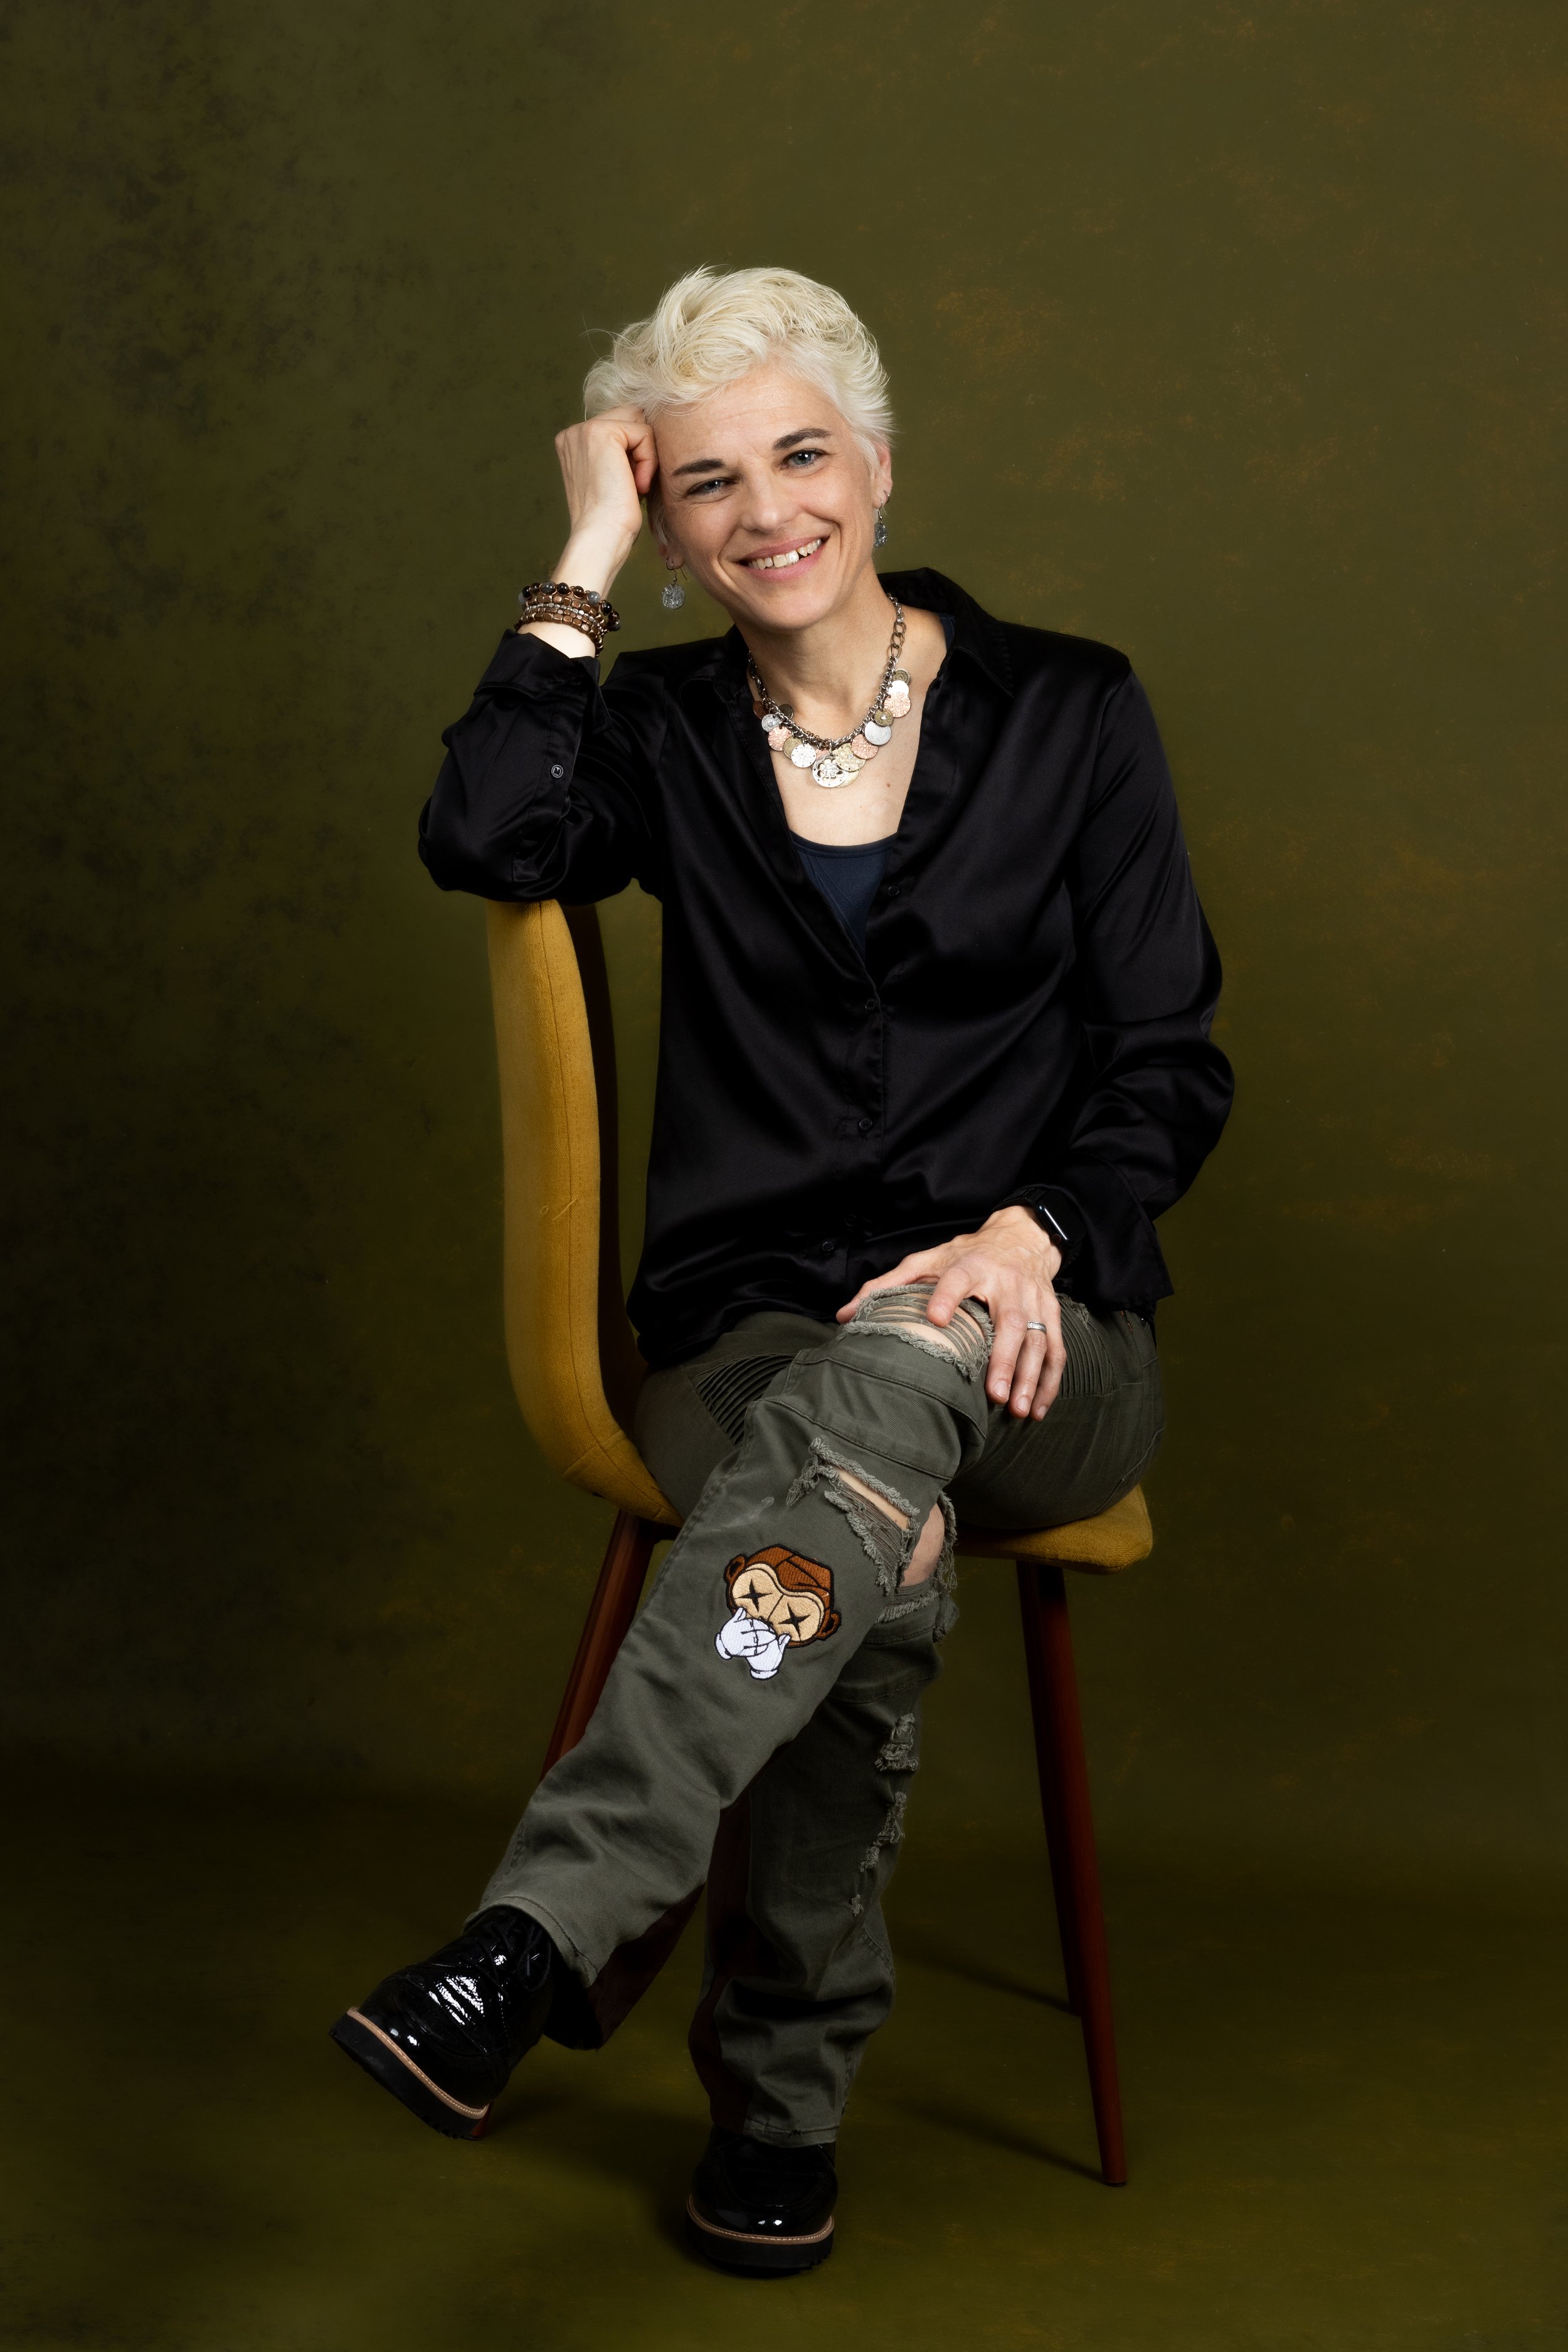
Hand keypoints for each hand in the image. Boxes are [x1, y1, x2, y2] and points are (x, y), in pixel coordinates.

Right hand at [551, 405, 658, 586]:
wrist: (601, 538)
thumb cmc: (613, 519)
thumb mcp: (616, 478)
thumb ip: (623, 452)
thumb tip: (650, 433)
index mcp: (574, 443)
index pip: (621, 425)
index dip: (636, 453)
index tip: (629, 486)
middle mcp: (574, 432)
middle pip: (631, 417)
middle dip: (642, 450)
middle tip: (634, 485)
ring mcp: (584, 430)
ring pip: (638, 423)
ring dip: (646, 456)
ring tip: (634, 485)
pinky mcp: (601, 432)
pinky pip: (644, 433)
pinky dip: (649, 460)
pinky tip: (637, 485)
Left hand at [836, 1206, 1066, 1418]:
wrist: (1023, 1237)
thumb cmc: (968, 1254)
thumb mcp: (928, 1260)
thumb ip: (888, 1285)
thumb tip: (844, 1314)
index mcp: (973, 1265)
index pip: (959, 1278)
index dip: (947, 1296)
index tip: (934, 1318)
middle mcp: (1007, 1282)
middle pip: (1011, 1321)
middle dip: (1005, 1359)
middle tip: (994, 1395)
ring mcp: (1034, 1299)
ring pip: (1039, 1340)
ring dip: (1030, 1377)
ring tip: (1017, 1410)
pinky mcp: (1051, 1314)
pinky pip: (1056, 1350)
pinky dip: (1050, 1381)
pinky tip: (1037, 1409)